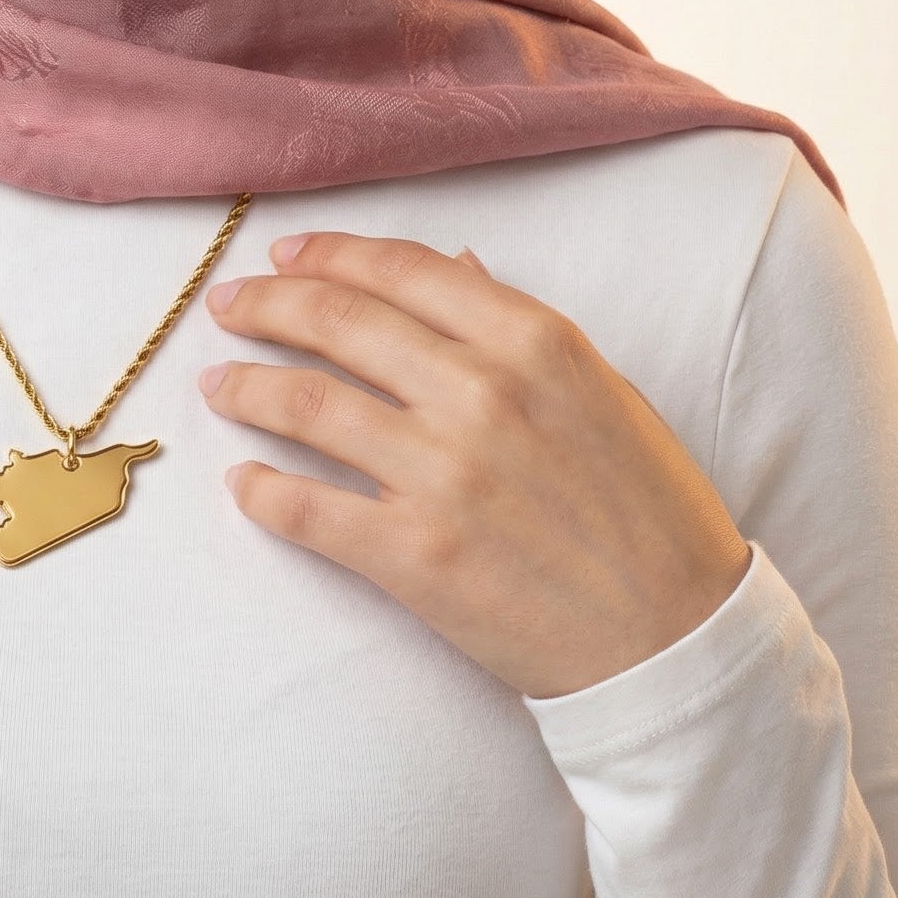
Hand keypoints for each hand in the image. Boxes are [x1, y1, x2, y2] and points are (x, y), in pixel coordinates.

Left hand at [197, 231, 751, 698]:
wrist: (680, 642)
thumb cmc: (649, 511)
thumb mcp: (601, 391)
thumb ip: (517, 325)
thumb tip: (454, 263)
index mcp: (532, 340)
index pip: (399, 269)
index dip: (327, 255)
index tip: (284, 255)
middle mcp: (480, 392)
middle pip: (336, 321)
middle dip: (265, 304)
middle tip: (227, 305)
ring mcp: (442, 473)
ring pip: (305, 404)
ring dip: (245, 386)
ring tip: (216, 383)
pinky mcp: (414, 555)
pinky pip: (306, 507)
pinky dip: (261, 490)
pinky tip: (242, 482)